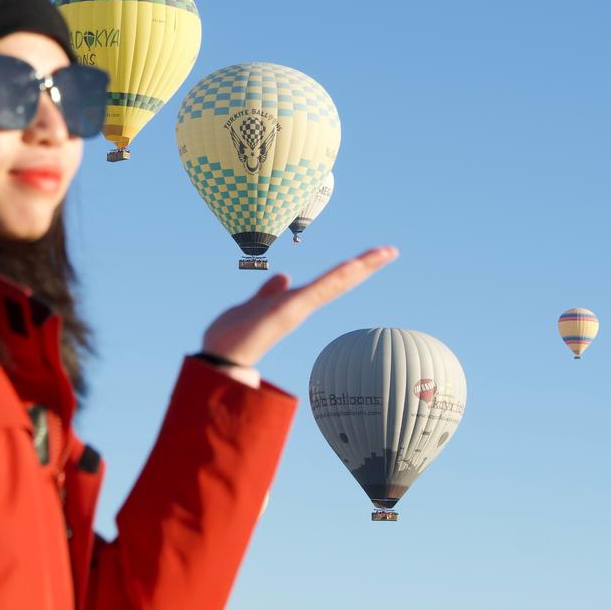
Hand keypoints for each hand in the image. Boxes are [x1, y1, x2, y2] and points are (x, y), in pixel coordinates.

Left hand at [201, 246, 398, 366]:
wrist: (220, 359)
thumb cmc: (232, 337)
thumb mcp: (252, 305)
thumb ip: (268, 292)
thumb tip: (284, 276)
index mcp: (290, 303)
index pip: (324, 282)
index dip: (346, 270)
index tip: (367, 257)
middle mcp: (298, 306)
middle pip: (336, 281)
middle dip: (363, 266)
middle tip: (390, 250)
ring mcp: (296, 309)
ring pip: (333, 283)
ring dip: (358, 267)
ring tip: (382, 253)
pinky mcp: (289, 312)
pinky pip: (316, 291)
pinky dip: (335, 279)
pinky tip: (353, 266)